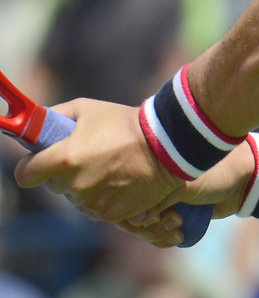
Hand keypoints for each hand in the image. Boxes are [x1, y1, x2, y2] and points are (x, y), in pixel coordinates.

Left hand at [13, 98, 183, 222]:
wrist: (167, 144)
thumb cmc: (125, 122)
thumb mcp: (87, 108)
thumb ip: (55, 117)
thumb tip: (36, 126)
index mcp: (64, 158)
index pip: (26, 174)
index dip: (31, 167)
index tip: (38, 163)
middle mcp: (75, 184)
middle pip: (54, 186)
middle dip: (64, 174)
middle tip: (88, 158)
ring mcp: (93, 202)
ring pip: (76, 199)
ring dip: (86, 187)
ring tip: (110, 168)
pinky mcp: (111, 215)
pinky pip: (97, 209)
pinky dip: (105, 198)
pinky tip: (120, 180)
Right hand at [122, 141, 255, 247]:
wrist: (244, 179)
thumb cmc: (215, 172)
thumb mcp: (183, 183)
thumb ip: (159, 199)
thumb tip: (136, 221)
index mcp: (152, 168)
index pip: (127, 198)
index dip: (133, 214)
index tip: (150, 217)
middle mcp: (153, 184)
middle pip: (134, 217)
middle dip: (150, 227)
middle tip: (175, 220)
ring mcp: (163, 200)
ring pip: (147, 227)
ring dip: (160, 233)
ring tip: (180, 225)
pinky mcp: (175, 212)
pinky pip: (161, 232)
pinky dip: (166, 237)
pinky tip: (180, 235)